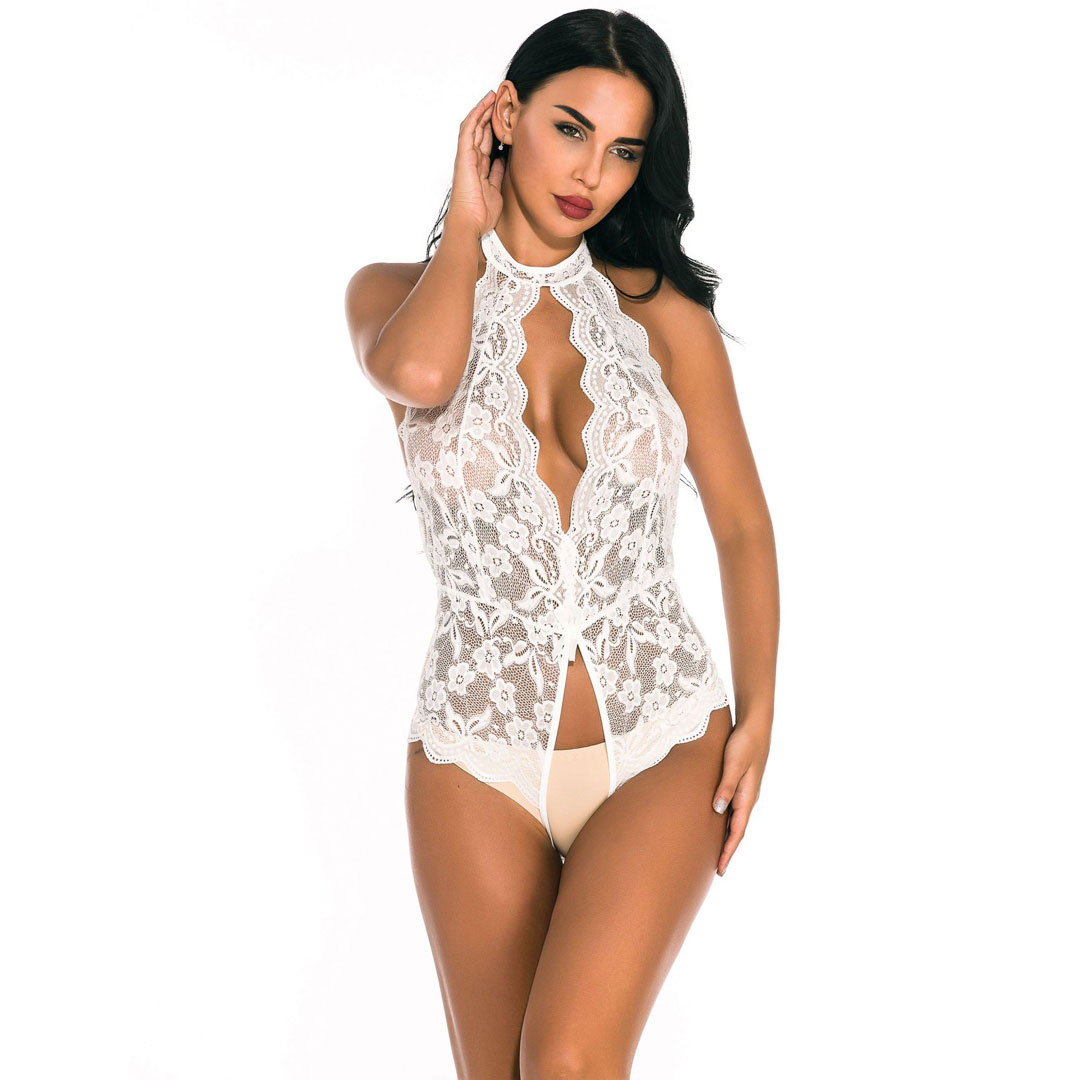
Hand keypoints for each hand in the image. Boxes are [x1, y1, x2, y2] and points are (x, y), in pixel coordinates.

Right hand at [445, 90, 505, 236]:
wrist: (470, 223)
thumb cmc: (481, 214)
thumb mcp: (495, 191)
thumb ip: (497, 175)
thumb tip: (502, 161)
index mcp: (478, 168)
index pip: (487, 143)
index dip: (495, 129)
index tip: (505, 118)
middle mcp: (471, 160)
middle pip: (481, 131)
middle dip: (490, 115)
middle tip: (501, 99)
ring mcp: (466, 157)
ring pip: (474, 126)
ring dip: (484, 110)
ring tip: (493, 95)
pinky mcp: (464, 156)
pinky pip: (469, 130)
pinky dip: (476, 115)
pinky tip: (485, 103)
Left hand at [711, 719, 769, 875]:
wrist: (755, 725)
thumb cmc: (743, 743)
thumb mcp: (733, 764)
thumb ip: (725, 787)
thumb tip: (718, 811)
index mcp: (747, 796)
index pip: (737, 831)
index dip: (728, 851)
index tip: (720, 869)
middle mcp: (748, 797)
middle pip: (737, 830)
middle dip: (728, 850)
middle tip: (718, 870)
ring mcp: (746, 790)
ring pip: (736, 820)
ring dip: (728, 837)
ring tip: (717, 852)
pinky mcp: (742, 782)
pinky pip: (734, 809)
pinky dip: (728, 822)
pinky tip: (720, 822)